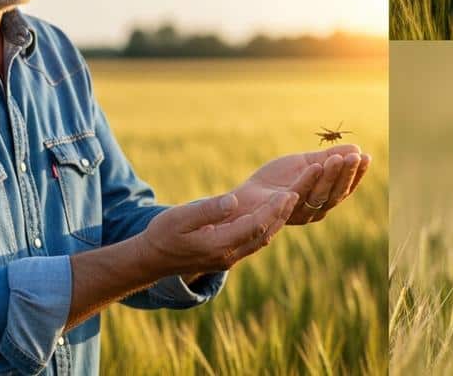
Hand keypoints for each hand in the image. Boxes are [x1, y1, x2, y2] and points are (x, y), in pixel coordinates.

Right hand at [140, 191, 297, 276]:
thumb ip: (207, 209)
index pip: (254, 227)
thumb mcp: (179, 218)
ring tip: (291, 200)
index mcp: (218, 245)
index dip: (273, 210)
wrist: (153, 259)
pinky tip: (274, 212)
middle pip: (263, 234)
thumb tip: (233, 201)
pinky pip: (253, 241)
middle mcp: (228, 255)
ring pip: (261, 239)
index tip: (288, 194)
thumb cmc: (163, 234)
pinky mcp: (227, 255)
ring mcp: (229, 258)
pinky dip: (267, 226)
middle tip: (299, 193)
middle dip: (281, 214)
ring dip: (277, 220)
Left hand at [234, 144, 370, 224]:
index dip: (356, 174)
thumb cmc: (278, 181)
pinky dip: (308, 180)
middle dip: (347, 174)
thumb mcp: (307, 164)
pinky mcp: (282, 206)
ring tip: (339, 158)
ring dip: (331, 176)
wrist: (247, 195)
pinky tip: (315, 165)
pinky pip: (297, 192)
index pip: (345, 188)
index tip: (366, 157)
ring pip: (320, 194)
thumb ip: (330, 158)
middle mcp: (315, 210)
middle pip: (336, 193)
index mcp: (323, 200)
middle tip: (356, 157)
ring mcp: (298, 211)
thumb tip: (357, 149)